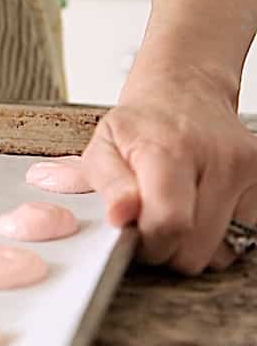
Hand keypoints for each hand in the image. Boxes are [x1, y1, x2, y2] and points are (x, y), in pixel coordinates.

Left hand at [82, 65, 256, 273]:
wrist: (185, 95)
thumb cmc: (141, 126)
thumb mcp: (103, 148)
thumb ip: (108, 185)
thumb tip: (120, 216)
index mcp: (172, 151)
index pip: (171, 223)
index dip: (149, 244)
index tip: (135, 237)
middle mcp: (220, 160)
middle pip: (198, 248)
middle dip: (168, 250)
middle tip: (152, 227)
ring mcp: (250, 171)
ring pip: (224, 250)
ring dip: (195, 246)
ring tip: (177, 216)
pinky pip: (244, 237)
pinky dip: (219, 236)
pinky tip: (200, 211)